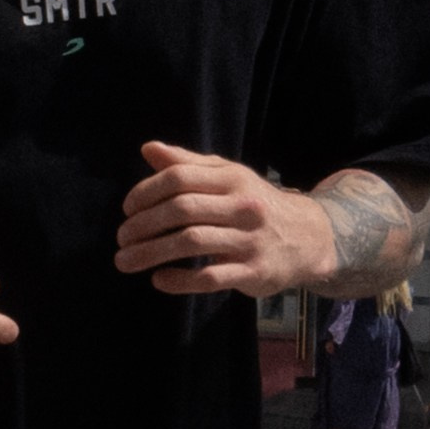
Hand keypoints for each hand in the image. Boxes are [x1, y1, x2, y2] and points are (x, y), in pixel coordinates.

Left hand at [116, 144, 324, 296]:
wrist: (308, 237)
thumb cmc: (254, 204)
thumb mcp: (228, 177)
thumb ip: (188, 164)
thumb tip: (148, 148)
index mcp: (232, 179)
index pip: (180, 178)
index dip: (146, 192)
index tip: (127, 209)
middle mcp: (243, 207)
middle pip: (182, 209)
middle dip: (143, 225)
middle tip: (121, 238)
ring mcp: (249, 240)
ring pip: (192, 242)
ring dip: (151, 253)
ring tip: (124, 261)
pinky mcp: (253, 272)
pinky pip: (209, 277)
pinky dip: (179, 280)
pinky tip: (158, 279)